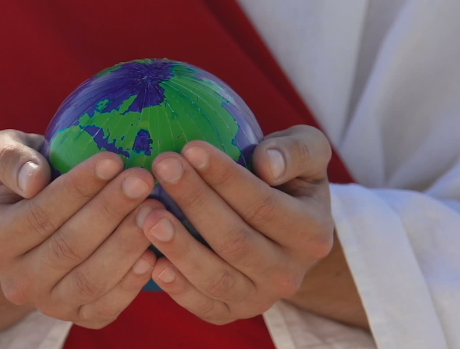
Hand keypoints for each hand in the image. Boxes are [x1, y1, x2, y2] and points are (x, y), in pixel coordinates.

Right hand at [0, 130, 161, 328]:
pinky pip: (108, 306)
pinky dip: (133, 282)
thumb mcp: (5, 155)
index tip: (114, 159)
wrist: (36, 225)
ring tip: (155, 208)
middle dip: (111, 210)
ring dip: (127, 243)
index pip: (40, 214)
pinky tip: (154, 251)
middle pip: (69, 246)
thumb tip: (34, 179)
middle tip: (144, 179)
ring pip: (91, 279)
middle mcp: (16, 281)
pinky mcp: (79, 317)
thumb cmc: (26, 178)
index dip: (79, 187)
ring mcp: (48, 304)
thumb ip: (11, 159)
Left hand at [136, 125, 356, 324]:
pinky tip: (151, 260)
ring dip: (179, 247)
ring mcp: (261, 298)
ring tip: (147, 214)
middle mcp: (290, 273)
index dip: (225, 177)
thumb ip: (296, 151)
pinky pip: (203, 306)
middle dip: (195, 201)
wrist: (288, 234)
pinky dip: (177, 288)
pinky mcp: (233, 313)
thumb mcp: (308, 153)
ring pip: (216, 278)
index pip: (264, 205)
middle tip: (161, 167)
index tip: (190, 147)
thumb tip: (267, 164)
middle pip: (235, 240)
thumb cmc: (289, 179)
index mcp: (312, 232)